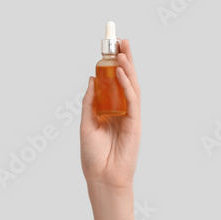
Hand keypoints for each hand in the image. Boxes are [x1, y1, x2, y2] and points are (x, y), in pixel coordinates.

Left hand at [81, 39, 140, 191]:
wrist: (102, 179)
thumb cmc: (93, 157)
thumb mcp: (85, 124)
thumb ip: (90, 102)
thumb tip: (93, 79)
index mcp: (110, 109)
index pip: (113, 82)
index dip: (113, 64)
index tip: (110, 47)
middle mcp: (122, 109)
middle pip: (125, 80)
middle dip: (125, 59)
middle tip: (121, 41)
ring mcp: (130, 115)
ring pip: (131, 86)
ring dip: (127, 68)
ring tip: (122, 51)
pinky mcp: (135, 123)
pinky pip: (132, 100)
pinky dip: (127, 85)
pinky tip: (120, 73)